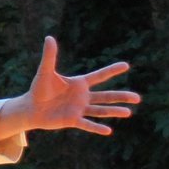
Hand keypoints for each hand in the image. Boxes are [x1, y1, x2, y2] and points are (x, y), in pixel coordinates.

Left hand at [0, 36, 140, 140]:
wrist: (30, 108)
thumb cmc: (38, 89)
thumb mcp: (45, 72)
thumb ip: (49, 56)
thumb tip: (49, 37)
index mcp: (79, 84)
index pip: (99, 76)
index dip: (111, 70)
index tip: (126, 65)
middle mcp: (82, 96)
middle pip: (105, 96)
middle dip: (121, 97)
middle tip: (138, 98)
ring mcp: (79, 109)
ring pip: (100, 110)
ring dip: (114, 111)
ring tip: (128, 112)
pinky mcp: (72, 120)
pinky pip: (87, 124)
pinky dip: (96, 128)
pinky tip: (108, 131)